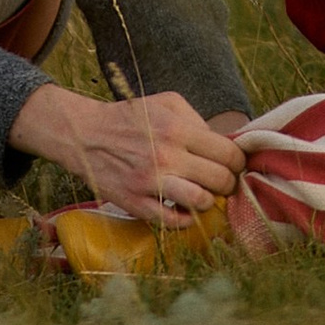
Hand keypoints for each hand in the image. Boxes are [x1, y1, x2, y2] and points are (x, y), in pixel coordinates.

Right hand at [8, 83, 244, 221]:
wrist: (86, 136)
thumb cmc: (132, 118)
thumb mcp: (166, 103)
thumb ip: (197, 120)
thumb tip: (222, 144)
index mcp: (177, 128)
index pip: (227, 153)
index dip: (238, 161)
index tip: (234, 165)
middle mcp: (166, 156)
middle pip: (219, 179)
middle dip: (228, 183)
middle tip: (223, 182)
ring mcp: (150, 183)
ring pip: (200, 202)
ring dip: (209, 201)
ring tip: (204, 195)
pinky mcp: (136, 204)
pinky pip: (173, 221)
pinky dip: (185, 219)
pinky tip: (183, 208)